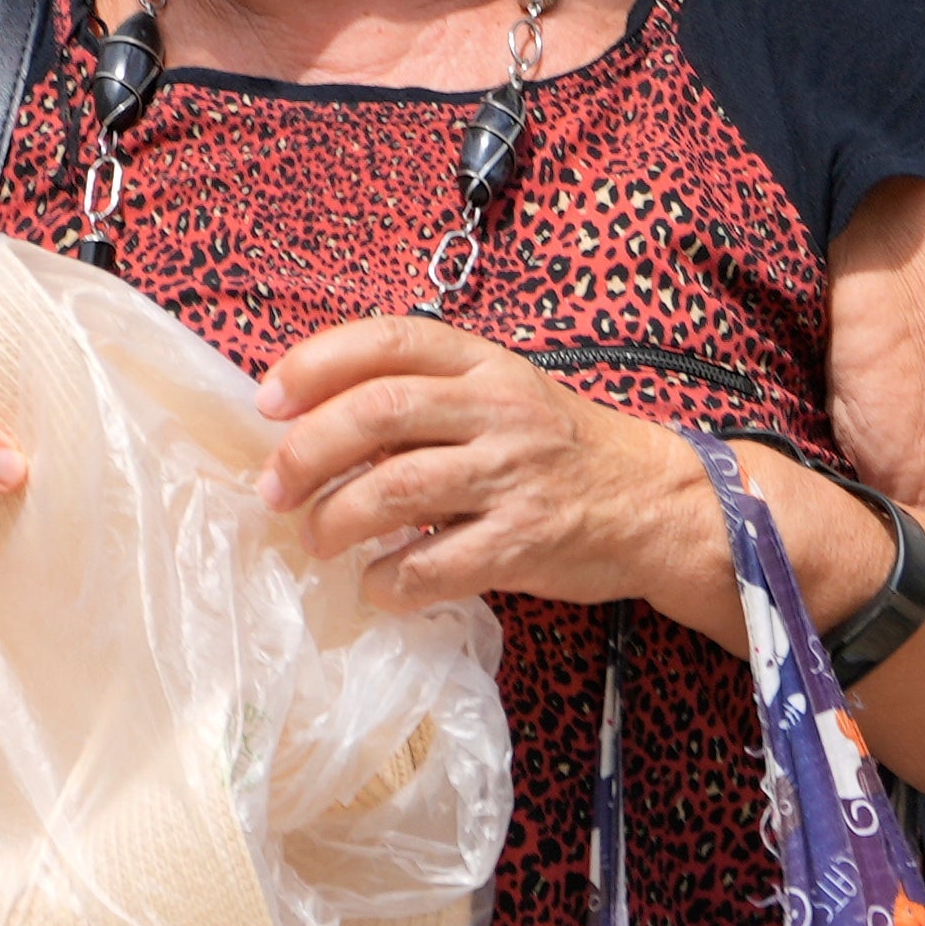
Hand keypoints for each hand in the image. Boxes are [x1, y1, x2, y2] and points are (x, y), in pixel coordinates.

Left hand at [249, 316, 699, 612]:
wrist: (655, 501)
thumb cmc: (559, 447)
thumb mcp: (500, 395)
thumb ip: (424, 397)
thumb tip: (313, 421)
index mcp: (483, 363)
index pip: (389, 339)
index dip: (316, 364)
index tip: (268, 402)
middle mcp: (497, 410)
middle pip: (377, 412)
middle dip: (306, 453)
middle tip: (275, 490)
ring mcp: (513, 476)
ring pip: (396, 490)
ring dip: (336, 519)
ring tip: (317, 540)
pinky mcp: (524, 543)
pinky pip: (436, 565)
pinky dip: (389, 581)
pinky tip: (377, 586)